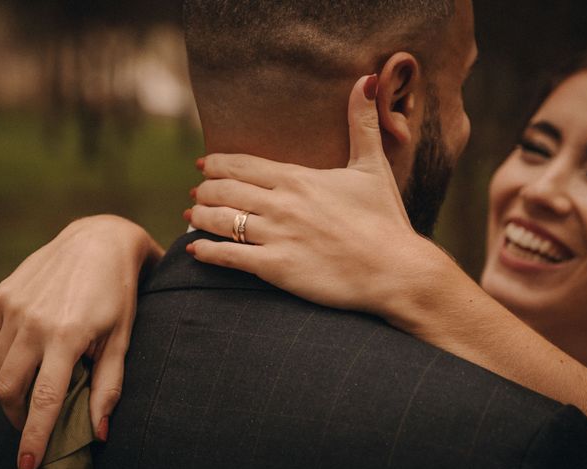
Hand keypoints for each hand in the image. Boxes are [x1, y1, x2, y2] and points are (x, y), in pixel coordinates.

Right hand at [0, 214, 162, 468]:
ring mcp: (14, 306)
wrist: (100, 239)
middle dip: (19, 415)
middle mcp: (33, 322)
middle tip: (35, 423)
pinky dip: (3, 357)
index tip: (28, 466)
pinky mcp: (3, 294)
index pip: (44, 400)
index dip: (34, 438)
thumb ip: (109, 385)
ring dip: (12, 384)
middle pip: (9, 388)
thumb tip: (99, 432)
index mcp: (67, 335)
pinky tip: (27, 353)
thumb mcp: (122, 336)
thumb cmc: (119, 291)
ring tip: (37, 384)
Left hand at [186, 75, 434, 317]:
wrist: (395, 270)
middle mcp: (282, 204)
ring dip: (199, 216)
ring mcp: (277, 236)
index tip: (204, 165)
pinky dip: (206, 251)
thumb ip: (362, 125)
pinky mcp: (276, 268)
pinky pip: (229, 256)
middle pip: (224, 190)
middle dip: (204, 189)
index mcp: (298, 178)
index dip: (217, 164)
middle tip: (196, 191)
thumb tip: (364, 80)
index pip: (243, 164)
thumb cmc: (384, 220)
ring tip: (191, 215)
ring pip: (221, 220)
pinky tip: (194, 249)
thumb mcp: (373, 167)